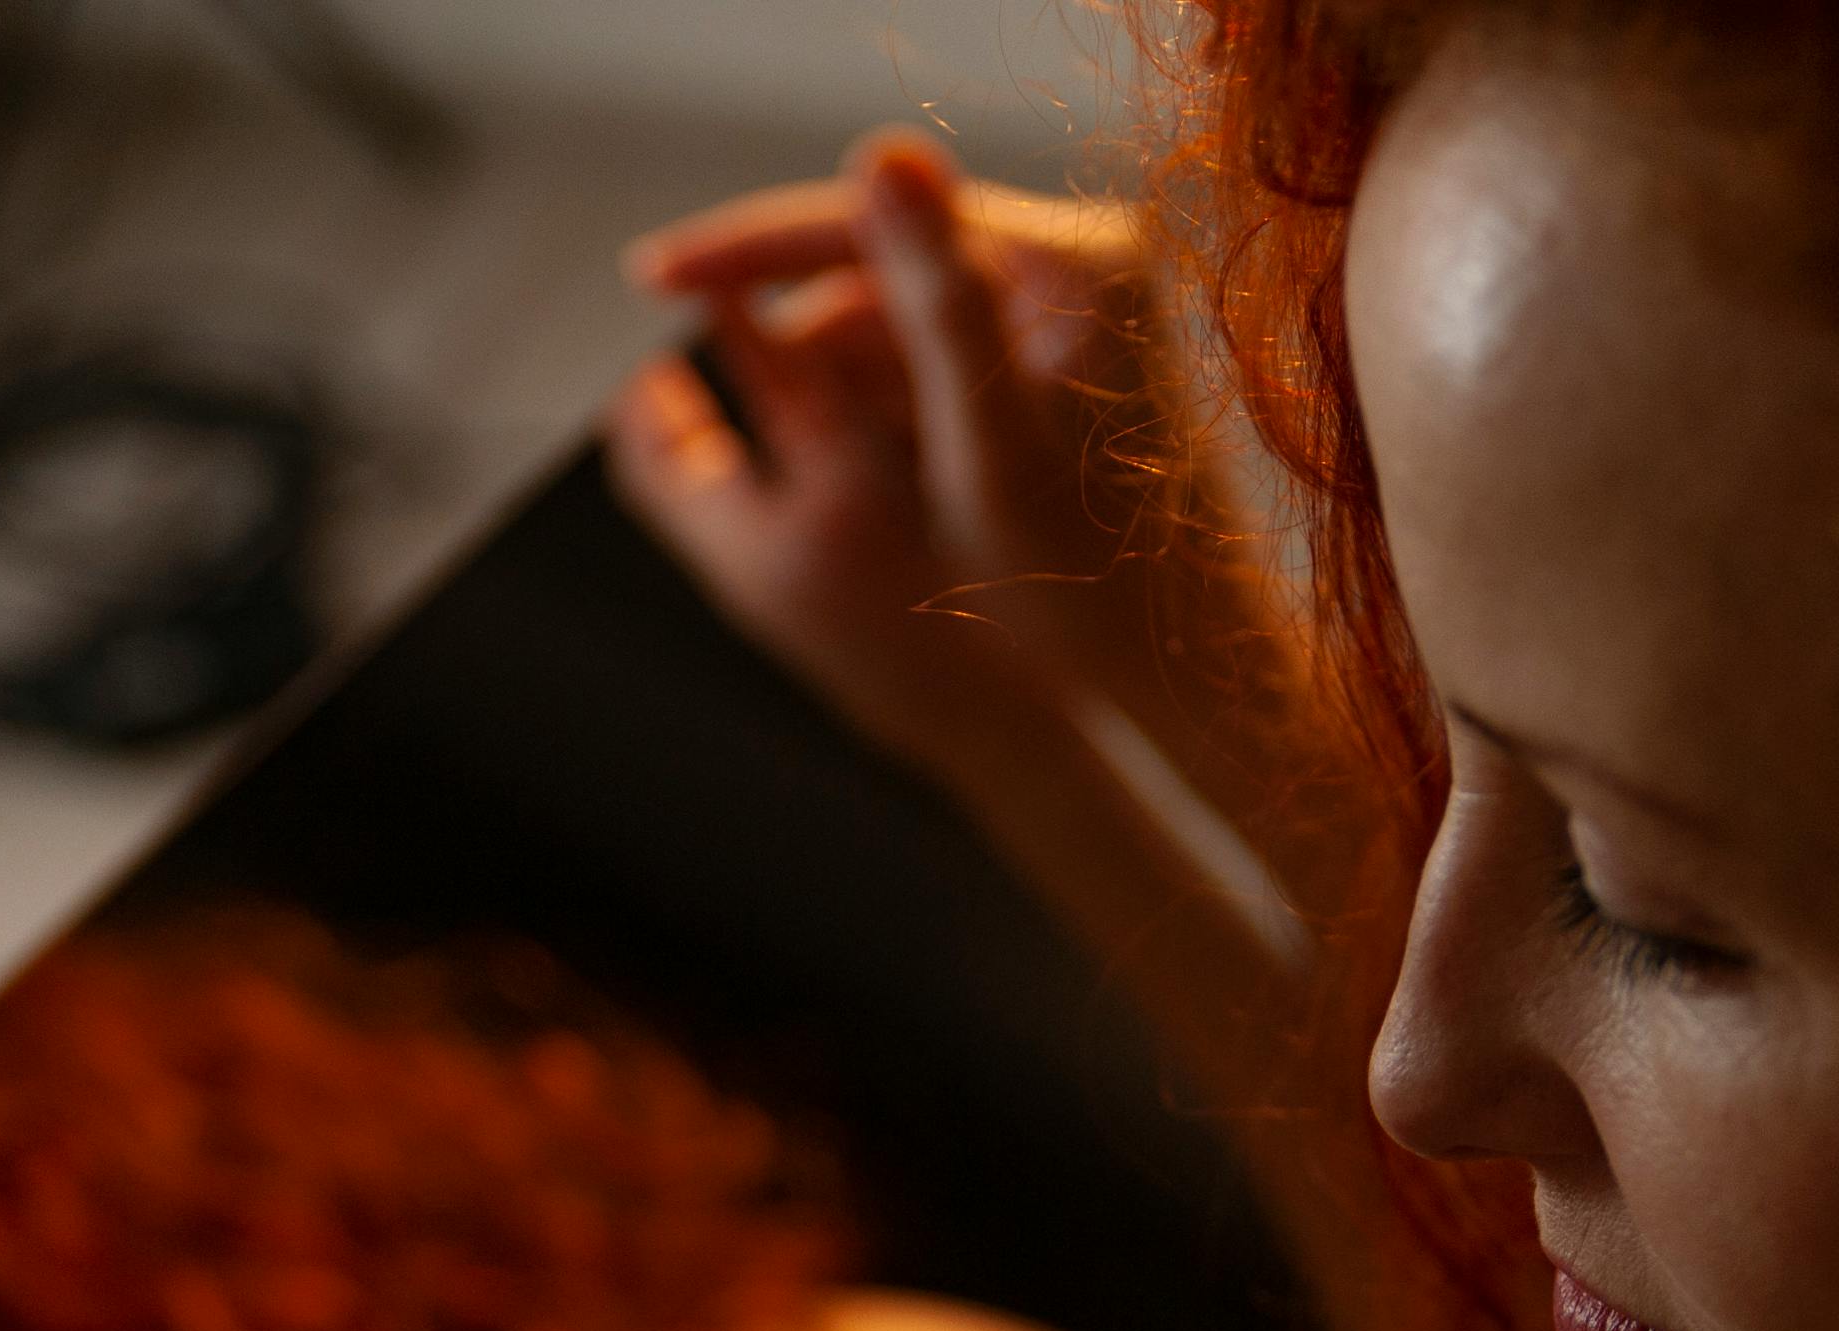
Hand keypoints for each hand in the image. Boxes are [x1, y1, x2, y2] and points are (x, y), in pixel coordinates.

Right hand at [611, 131, 1171, 755]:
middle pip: (893, 264)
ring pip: (912, 316)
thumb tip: (879, 154)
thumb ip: (935, 301)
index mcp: (1076, 263)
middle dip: (812, 336)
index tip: (651, 274)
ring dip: (849, 381)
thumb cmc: (1094, 586)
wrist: (1187, 669)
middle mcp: (1088, 263)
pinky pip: (949, 356)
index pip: (882, 219)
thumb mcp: (987, 447)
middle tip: (761, 425)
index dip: (755, 248)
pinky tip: (880, 474)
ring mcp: (1082, 310)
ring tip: (840, 478)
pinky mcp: (1071, 359)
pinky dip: (896, 405)